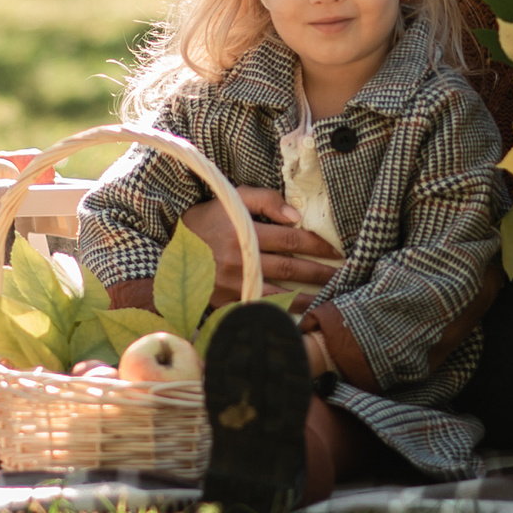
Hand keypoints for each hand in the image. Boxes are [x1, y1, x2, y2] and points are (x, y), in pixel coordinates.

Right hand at [180, 187, 341, 303]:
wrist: (168, 249)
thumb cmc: (207, 219)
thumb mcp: (233, 199)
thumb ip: (265, 200)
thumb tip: (296, 216)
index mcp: (243, 233)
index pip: (290, 239)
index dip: (316, 244)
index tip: (335, 250)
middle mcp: (239, 261)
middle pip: (290, 268)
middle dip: (319, 272)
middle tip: (343, 275)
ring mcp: (232, 285)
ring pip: (279, 293)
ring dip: (307, 297)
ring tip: (329, 298)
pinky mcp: (226, 302)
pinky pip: (260, 308)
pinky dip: (282, 312)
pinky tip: (301, 314)